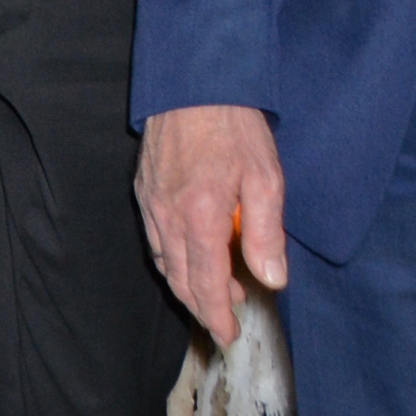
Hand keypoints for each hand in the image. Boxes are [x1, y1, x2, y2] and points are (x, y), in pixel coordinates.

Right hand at [136, 101, 289, 347]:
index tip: (228, 335)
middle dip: (202, 306)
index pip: (205, 282)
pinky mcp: (143, 188)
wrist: (193, 80)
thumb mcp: (266, 178)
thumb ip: (267, 233)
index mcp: (200, 215)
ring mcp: (150, 202)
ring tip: (216, 292)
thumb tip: (272, 279)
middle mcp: (168, 214)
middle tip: (226, 319)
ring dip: (187, 284)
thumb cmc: (234, 125)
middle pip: (179, 278)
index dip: (216, 315)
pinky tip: (190, 256)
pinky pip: (154, 237)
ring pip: (163, 261)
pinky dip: (171, 259)